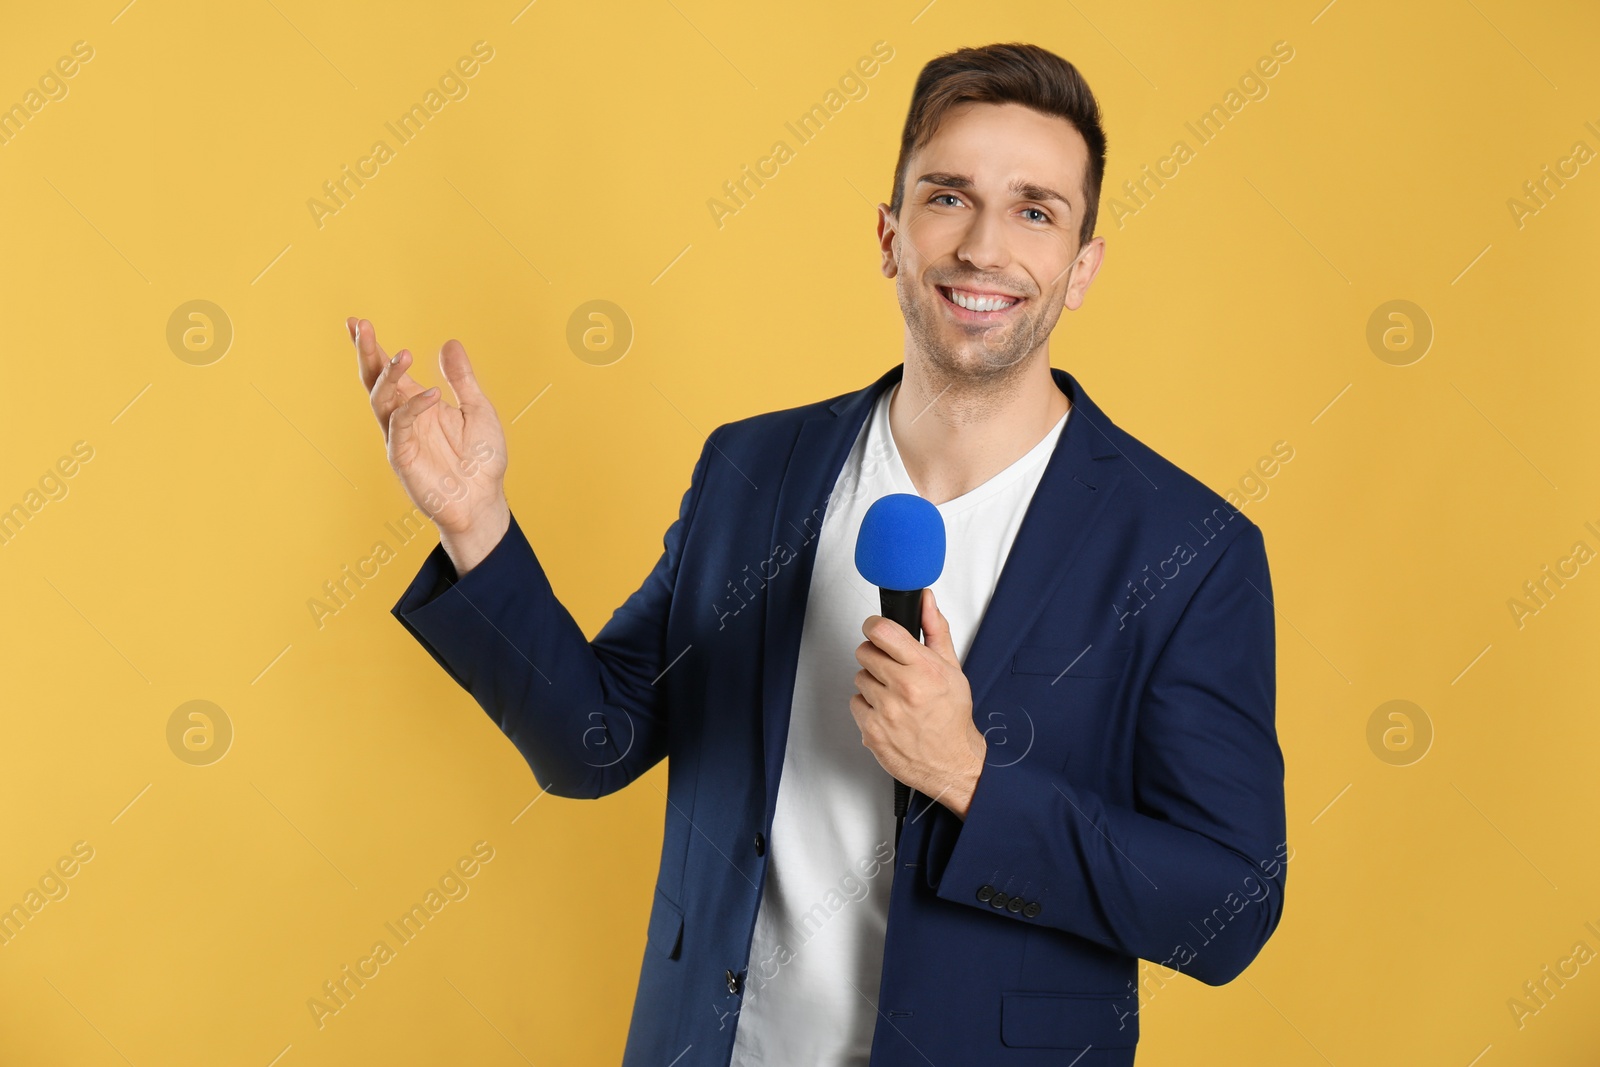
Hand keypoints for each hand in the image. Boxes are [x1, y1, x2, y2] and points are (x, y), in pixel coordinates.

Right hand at [349, 316, 509, 575]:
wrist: (485, 500)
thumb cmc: (482, 460)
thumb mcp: (478, 409)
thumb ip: (461, 379)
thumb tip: (450, 343)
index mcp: (418, 404)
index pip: (389, 371)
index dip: (373, 347)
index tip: (356, 321)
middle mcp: (404, 417)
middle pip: (375, 380)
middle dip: (366, 353)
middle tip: (360, 326)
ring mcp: (401, 438)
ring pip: (381, 400)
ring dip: (388, 375)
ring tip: (403, 354)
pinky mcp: (403, 459)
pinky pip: (400, 427)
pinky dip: (413, 408)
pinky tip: (431, 394)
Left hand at [850, 587, 986, 819]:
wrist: (951, 762)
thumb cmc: (951, 716)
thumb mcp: (951, 668)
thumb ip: (935, 629)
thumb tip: (925, 599)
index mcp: (923, 669)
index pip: (882, 631)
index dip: (874, 626)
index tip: (877, 631)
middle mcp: (904, 689)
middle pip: (865, 651)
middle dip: (876, 656)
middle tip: (891, 669)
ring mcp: (885, 711)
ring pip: (859, 677)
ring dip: (873, 683)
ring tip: (894, 695)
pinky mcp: (871, 731)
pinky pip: (855, 703)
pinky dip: (867, 706)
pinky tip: (886, 712)